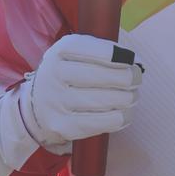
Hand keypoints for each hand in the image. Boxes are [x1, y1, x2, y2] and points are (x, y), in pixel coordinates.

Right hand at [22, 34, 143, 153]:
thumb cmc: (68, 75)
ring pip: (106, 100)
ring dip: (127, 98)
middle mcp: (54, 74)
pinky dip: (121, 117)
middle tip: (136, 78)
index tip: (132, 59)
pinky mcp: (64, 126)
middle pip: (102, 76)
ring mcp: (57, 102)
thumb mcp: (75, 54)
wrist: (37, 106)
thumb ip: (103, 52)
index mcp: (59, 51)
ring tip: (132, 96)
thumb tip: (137, 62)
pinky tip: (125, 113)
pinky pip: (102, 123)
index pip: (93, 50)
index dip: (118, 55)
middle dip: (128, 77)